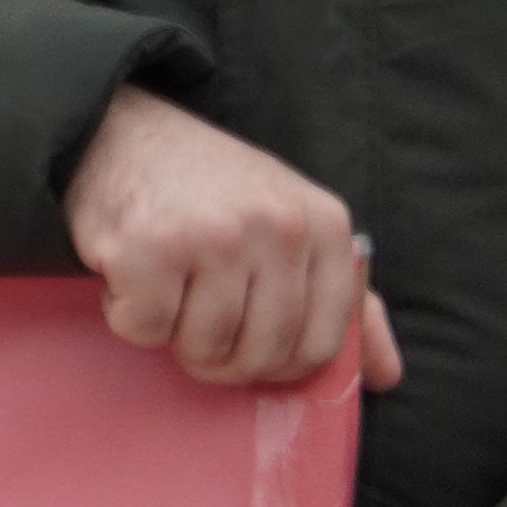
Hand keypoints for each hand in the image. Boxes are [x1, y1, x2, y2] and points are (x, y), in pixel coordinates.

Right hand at [64, 86, 403, 391]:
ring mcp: (215, 237)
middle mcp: (278, 228)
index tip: (249, 351)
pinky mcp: (149, 248)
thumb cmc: (210, 190)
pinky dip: (128, 316)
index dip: (280, 365)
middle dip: (221, 361)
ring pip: (203, 347)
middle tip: (196, 331)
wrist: (120, 132)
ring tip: (164, 294)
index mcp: (325, 225)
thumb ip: (345, 297)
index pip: (321, 342)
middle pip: (260, 353)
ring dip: (172, 338)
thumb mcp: (293, 225)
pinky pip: (145, 327)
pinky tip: (130, 279)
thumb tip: (386, 375)